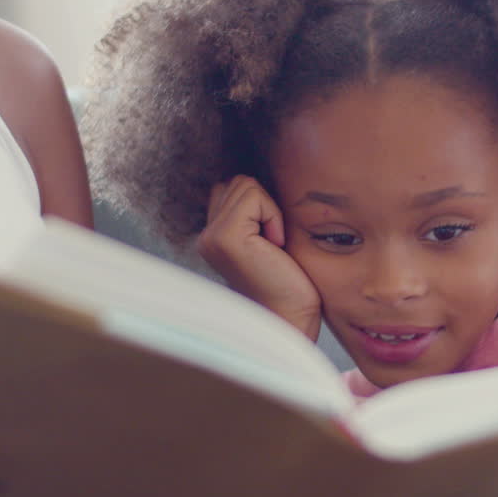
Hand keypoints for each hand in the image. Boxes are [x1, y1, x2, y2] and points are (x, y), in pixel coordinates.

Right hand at [196, 175, 321, 340]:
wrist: (292, 319)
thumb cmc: (290, 283)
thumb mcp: (269, 240)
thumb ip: (254, 212)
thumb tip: (258, 177)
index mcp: (212, 237)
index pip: (232, 187)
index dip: (261, 204)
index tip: (272, 241)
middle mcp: (205, 236)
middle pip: (237, 181)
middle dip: (265, 204)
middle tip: (273, 244)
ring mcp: (210, 236)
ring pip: (245, 184)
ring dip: (270, 210)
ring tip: (273, 246)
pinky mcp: (224, 237)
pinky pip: (254, 195)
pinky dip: (273, 215)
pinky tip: (274, 246)